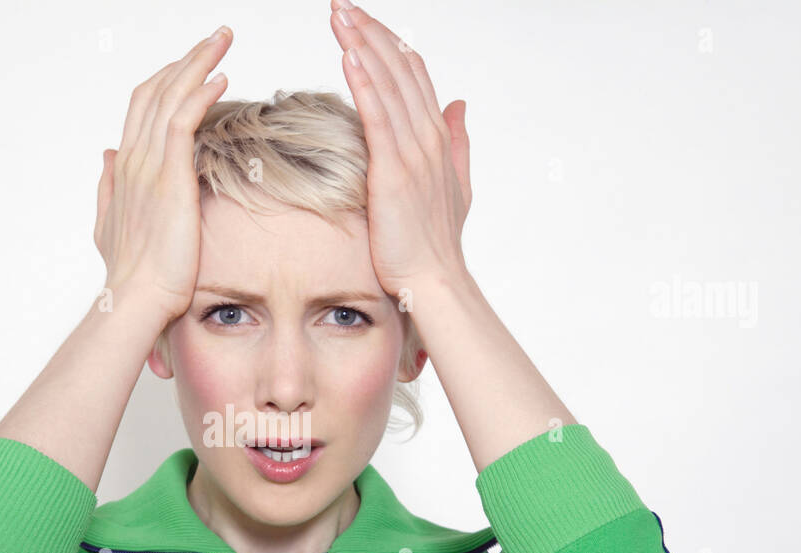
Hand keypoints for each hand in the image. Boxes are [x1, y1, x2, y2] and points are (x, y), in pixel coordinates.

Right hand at [94, 26, 232, 326]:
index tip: (191, 63)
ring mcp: (149, 166)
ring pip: (170, 96)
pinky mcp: (169, 178)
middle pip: (157, 90)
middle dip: (187, 58)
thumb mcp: (110, 224)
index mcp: (125, 167)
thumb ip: (109, 187)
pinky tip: (219, 77)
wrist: (135, 298)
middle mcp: (134, 159)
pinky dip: (199, 94)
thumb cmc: (131, 273)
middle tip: (216, 36)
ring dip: (198, 62)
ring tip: (222, 40)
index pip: (143, 106)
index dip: (166, 78)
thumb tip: (106, 155)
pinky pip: (182, 122)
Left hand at [328, 1, 472, 297]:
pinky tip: (350, 57)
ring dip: (362, 45)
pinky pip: (378, 118)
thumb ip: (457, 140)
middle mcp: (428, 136)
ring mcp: (413, 152)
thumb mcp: (454, 183)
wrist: (433, 278)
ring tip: (340, 15)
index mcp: (436, 136)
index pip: (413, 74)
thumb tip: (460, 104)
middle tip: (341, 3)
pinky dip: (365, 84)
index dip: (388, 42)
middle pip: (399, 68)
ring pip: (388, 85)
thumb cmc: (434, 241)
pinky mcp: (394, 171)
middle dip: (369, 31)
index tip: (361, 18)